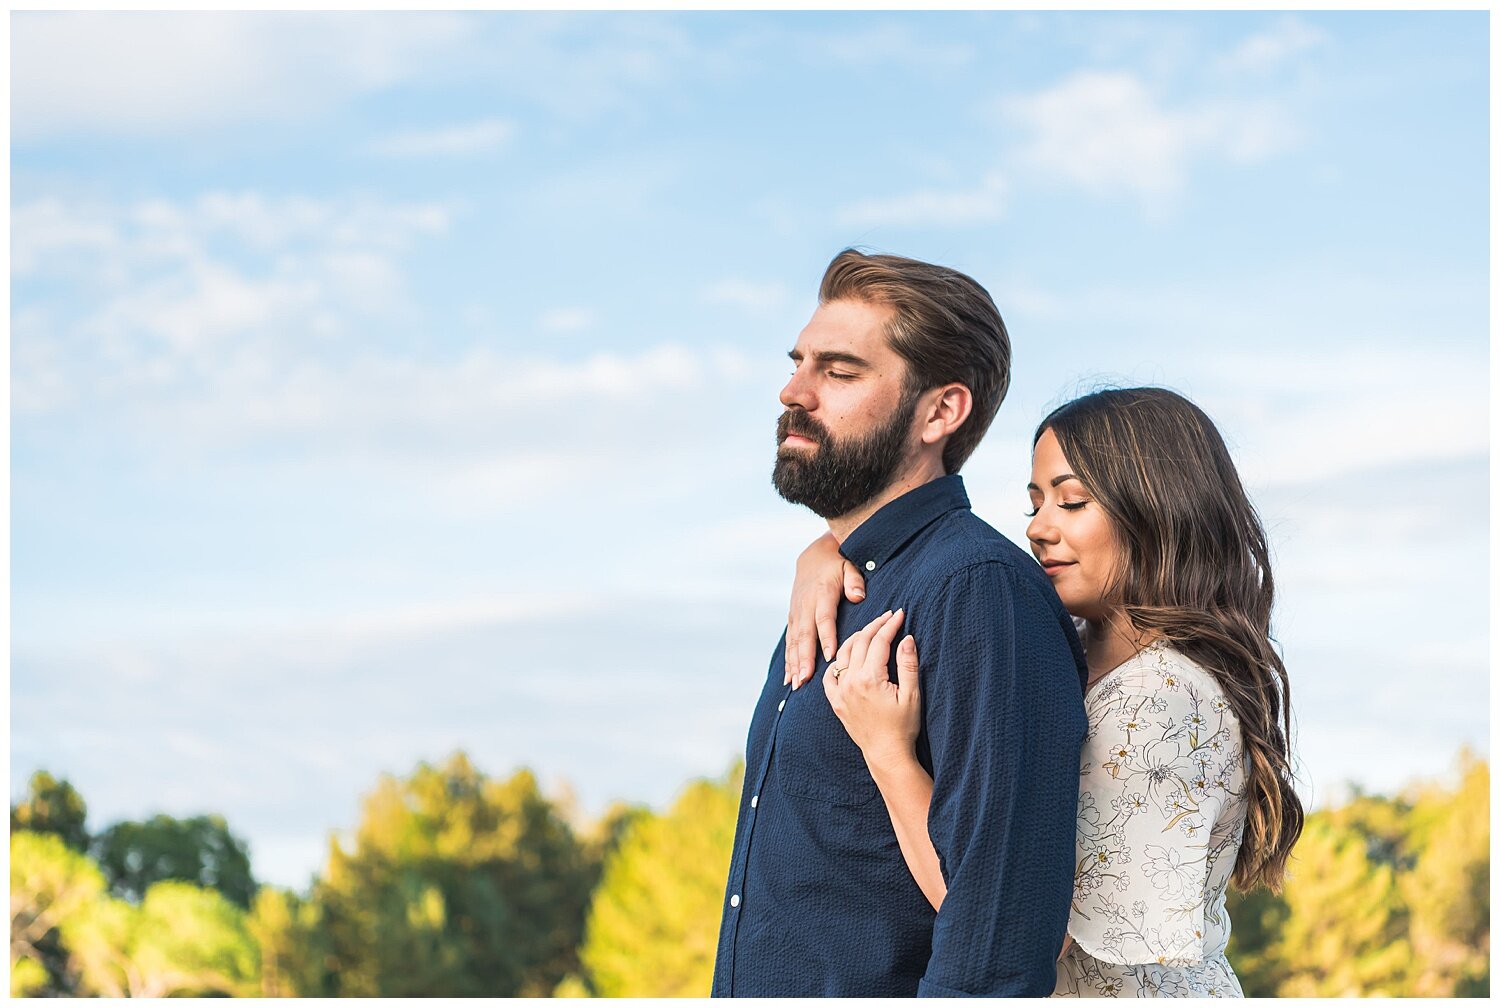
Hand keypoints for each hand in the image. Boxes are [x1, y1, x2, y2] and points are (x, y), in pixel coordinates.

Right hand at [785, 532, 865, 688]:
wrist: (814, 556)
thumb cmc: (837, 564)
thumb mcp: (849, 566)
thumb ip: (854, 581)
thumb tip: (858, 596)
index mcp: (821, 594)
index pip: (824, 618)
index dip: (826, 637)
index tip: (830, 656)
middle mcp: (805, 606)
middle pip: (805, 635)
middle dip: (804, 659)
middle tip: (805, 680)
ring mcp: (796, 613)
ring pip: (794, 642)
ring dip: (793, 664)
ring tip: (795, 684)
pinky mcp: (792, 618)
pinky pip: (789, 642)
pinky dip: (788, 660)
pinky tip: (789, 678)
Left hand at [823, 609, 920, 769]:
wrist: (886, 754)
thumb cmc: (903, 726)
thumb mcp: (912, 694)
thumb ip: (908, 664)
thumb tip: (907, 638)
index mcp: (870, 678)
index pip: (879, 641)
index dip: (890, 625)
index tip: (900, 614)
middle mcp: (850, 682)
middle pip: (860, 642)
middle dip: (875, 625)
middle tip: (888, 617)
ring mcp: (839, 691)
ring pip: (843, 654)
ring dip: (856, 638)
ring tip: (870, 630)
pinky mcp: (835, 701)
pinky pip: (830, 675)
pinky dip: (838, 661)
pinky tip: (847, 656)